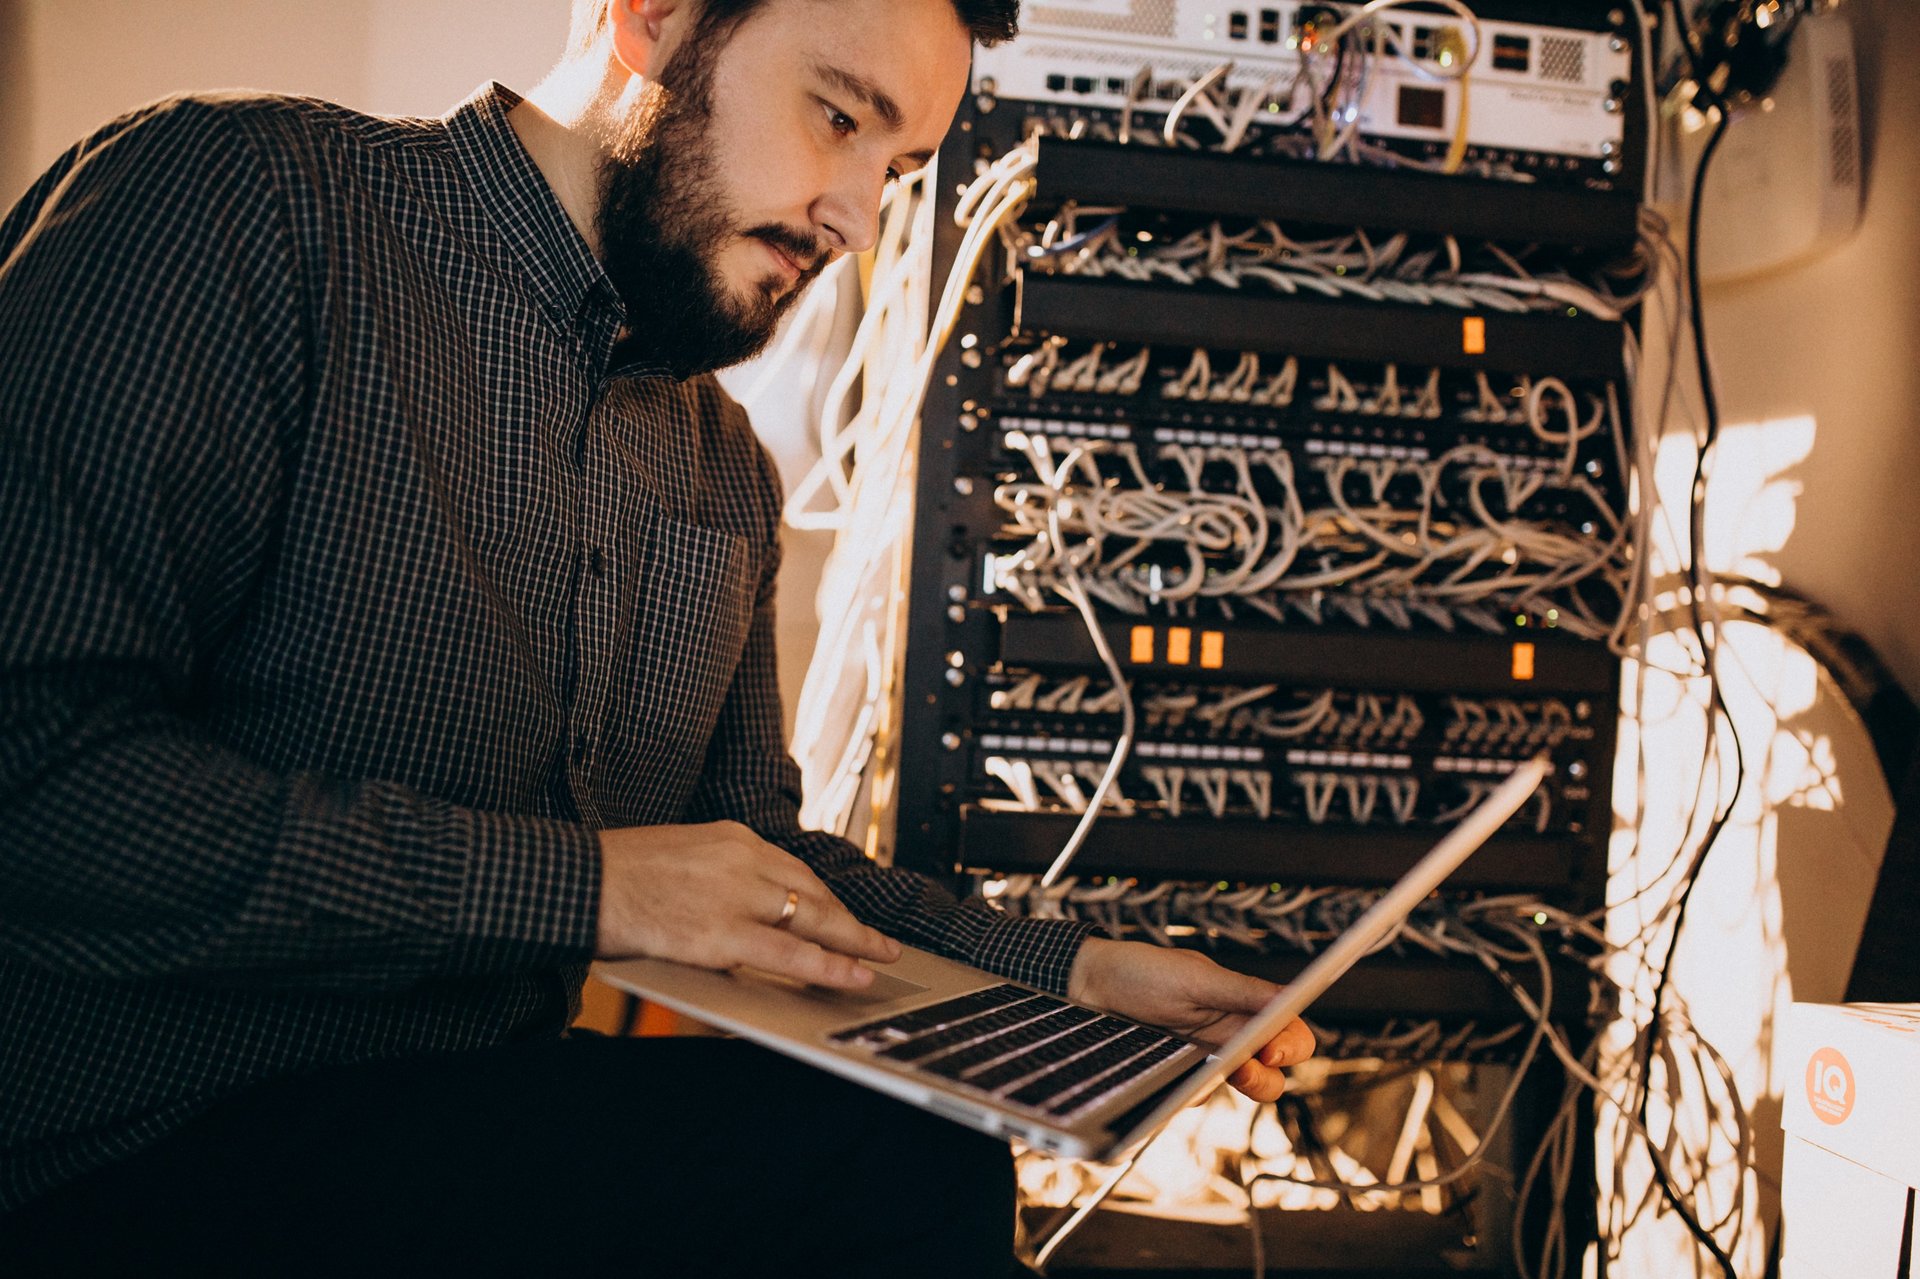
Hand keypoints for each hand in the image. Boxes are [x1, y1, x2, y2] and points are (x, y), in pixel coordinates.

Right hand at [595, 821, 899, 990]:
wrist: (577, 880)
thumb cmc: (613, 874)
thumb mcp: (676, 857)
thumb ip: (713, 879)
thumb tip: (735, 912)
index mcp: (730, 838)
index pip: (792, 869)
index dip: (823, 896)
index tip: (840, 911)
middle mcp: (743, 860)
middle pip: (813, 891)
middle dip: (850, 919)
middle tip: (879, 940)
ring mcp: (736, 896)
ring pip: (814, 919)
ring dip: (853, 941)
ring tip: (879, 959)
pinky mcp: (723, 934)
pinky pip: (790, 954)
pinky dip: (829, 966)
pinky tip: (853, 976)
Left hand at [1068, 938, 1314, 1101]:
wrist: (1090, 986)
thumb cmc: (1141, 972)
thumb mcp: (1195, 978)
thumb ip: (1244, 992)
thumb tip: (1291, 997)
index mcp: (1243, 1006)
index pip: (1290, 1032)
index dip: (1293, 1045)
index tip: (1273, 1049)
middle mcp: (1231, 1035)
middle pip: (1275, 1071)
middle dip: (1269, 1076)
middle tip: (1246, 1068)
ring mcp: (1207, 1059)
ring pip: (1243, 1089)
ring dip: (1239, 1087)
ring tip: (1219, 1072)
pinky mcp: (1180, 1078)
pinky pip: (1201, 1095)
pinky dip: (1196, 1092)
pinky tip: (1181, 1078)